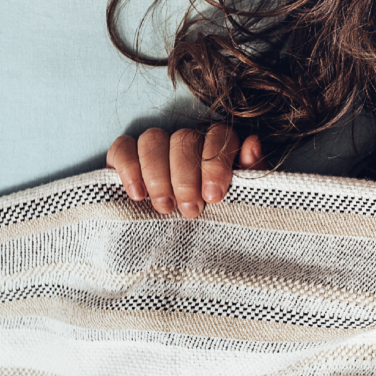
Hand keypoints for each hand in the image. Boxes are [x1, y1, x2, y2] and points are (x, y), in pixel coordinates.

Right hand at [106, 125, 262, 218]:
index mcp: (217, 145)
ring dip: (158, 174)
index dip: (216, 164)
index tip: (214, 196)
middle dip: (186, 177)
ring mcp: (155, 145)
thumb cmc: (217, 215)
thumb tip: (252, 143)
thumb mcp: (241, 198)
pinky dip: (128, 168)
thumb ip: (249, 172)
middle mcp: (186, 140)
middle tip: (190, 211)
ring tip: (165, 207)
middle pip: (183, 139)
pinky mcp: (126, 156)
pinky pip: (122, 148)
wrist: (186, 240)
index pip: (219, 136)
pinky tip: (138, 194)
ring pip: (153, 139)